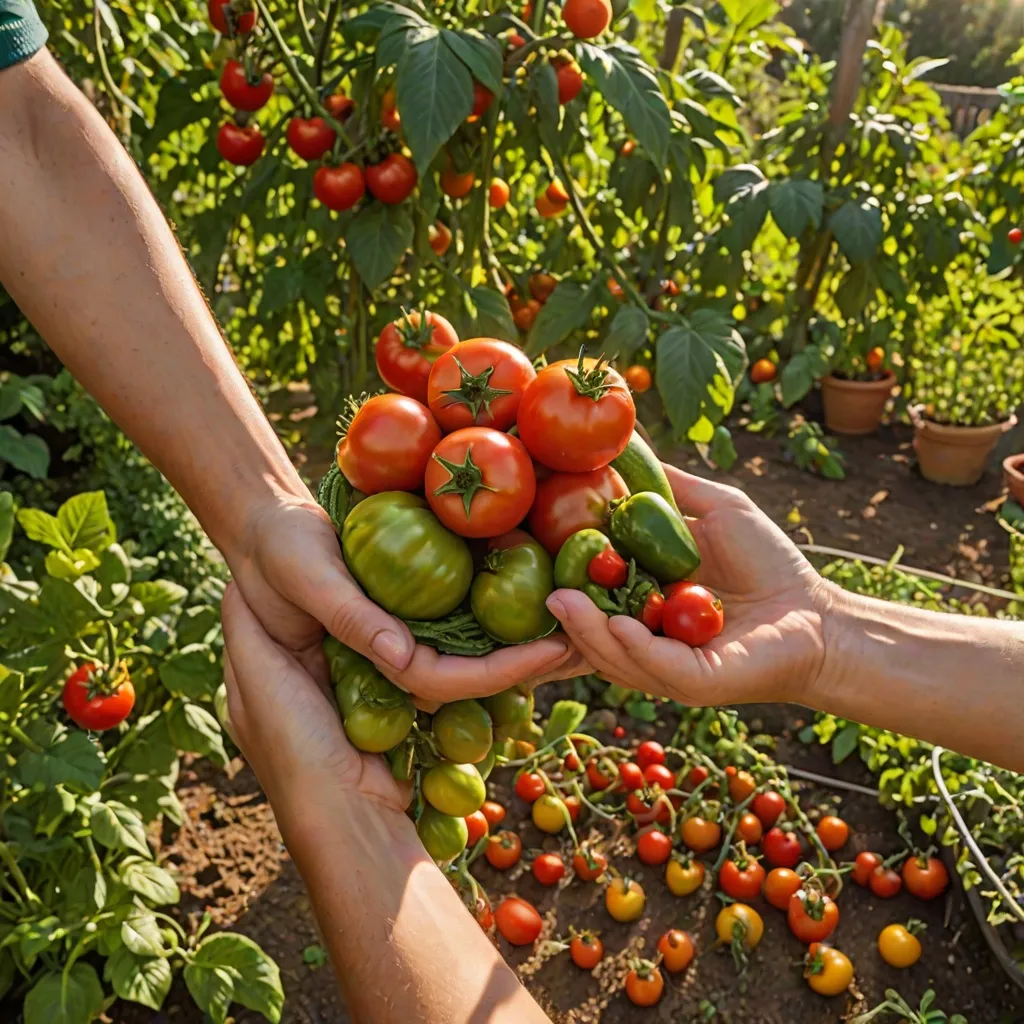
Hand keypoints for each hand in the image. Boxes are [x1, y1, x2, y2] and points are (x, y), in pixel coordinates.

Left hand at [220, 582, 406, 815]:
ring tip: (372, 587)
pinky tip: (393, 631)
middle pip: (304, 633)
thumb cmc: (295, 743)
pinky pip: (373, 671)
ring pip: (341, 648)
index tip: (292, 549)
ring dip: (354, 628)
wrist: (349, 812)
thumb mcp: (259, 679)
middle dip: (318, 605)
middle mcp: (290, 693)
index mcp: (254, 686)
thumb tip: (235, 581)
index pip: (256, 622)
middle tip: (342, 561)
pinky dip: (380, 653)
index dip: (271, 588)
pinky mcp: (369, 713)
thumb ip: (245, 632)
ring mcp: (332, 703)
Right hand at [229, 494, 581, 697]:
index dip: (500, 672)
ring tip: (577, 622)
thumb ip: (349, 617)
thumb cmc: (276, 551)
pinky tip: (538, 595)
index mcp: (367, 663)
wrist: (264, 531)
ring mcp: (402, 640)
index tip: (552, 649)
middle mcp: (392, 660)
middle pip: (470, 677)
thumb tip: (401, 655)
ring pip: (471, 653)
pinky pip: (460, 623)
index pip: (443, 682)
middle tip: (589, 641)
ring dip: (522, 641)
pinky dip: (499, 615)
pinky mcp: (406, 615)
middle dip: (528, 664)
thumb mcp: (306, 576)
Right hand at [545, 465, 828, 706]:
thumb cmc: (768, 562)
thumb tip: (624, 446)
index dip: (560, 580)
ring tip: (563, 602)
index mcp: (641, 603)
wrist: (818, 612)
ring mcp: (666, 666)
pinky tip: (619, 624)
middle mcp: (644, 639)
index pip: (589, 596)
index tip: (530, 553)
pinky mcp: (695, 682)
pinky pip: (656, 666)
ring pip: (613, 654)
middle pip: (589, 632)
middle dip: (563, 615)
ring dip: (587, 631)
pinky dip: (634, 647)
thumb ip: (670, 487)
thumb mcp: (714, 510)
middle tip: (539, 588)